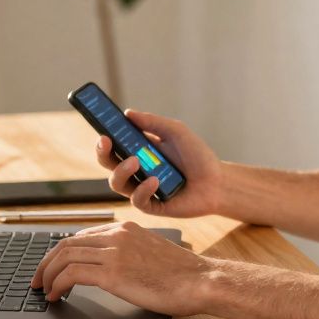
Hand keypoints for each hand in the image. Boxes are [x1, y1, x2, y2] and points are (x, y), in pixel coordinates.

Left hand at [30, 221, 215, 315]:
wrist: (201, 280)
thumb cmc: (183, 274)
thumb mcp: (152, 254)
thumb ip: (129, 254)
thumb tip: (108, 270)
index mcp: (126, 228)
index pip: (82, 235)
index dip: (62, 252)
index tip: (54, 266)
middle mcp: (117, 235)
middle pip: (67, 243)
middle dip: (46, 262)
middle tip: (38, 279)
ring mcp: (114, 252)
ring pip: (64, 256)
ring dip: (48, 274)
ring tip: (44, 290)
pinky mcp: (113, 272)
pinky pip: (72, 274)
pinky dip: (58, 284)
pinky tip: (57, 295)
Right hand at [97, 109, 224, 218]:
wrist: (217, 182)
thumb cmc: (198, 156)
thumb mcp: (176, 132)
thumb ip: (153, 122)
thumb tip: (128, 113)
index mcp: (139, 151)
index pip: (114, 145)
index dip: (104, 138)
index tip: (101, 129)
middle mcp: (137, 170)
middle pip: (108, 163)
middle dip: (102, 153)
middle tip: (106, 142)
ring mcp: (142, 188)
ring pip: (117, 183)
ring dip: (121, 170)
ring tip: (135, 162)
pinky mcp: (151, 205)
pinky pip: (137, 200)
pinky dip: (143, 189)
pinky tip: (155, 181)